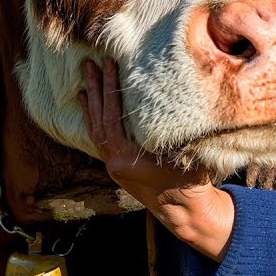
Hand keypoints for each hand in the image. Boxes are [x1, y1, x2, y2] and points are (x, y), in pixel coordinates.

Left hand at [79, 58, 233, 259]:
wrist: (184, 211)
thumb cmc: (190, 182)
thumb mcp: (186, 152)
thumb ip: (178, 132)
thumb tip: (182, 99)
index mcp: (127, 160)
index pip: (112, 120)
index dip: (109, 91)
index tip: (109, 66)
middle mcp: (114, 163)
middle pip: (98, 122)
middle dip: (94, 91)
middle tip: (88, 64)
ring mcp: (113, 166)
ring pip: (95, 131)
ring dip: (91, 103)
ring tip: (85, 79)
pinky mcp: (117, 166)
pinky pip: (99, 139)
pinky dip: (94, 119)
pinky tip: (90, 105)